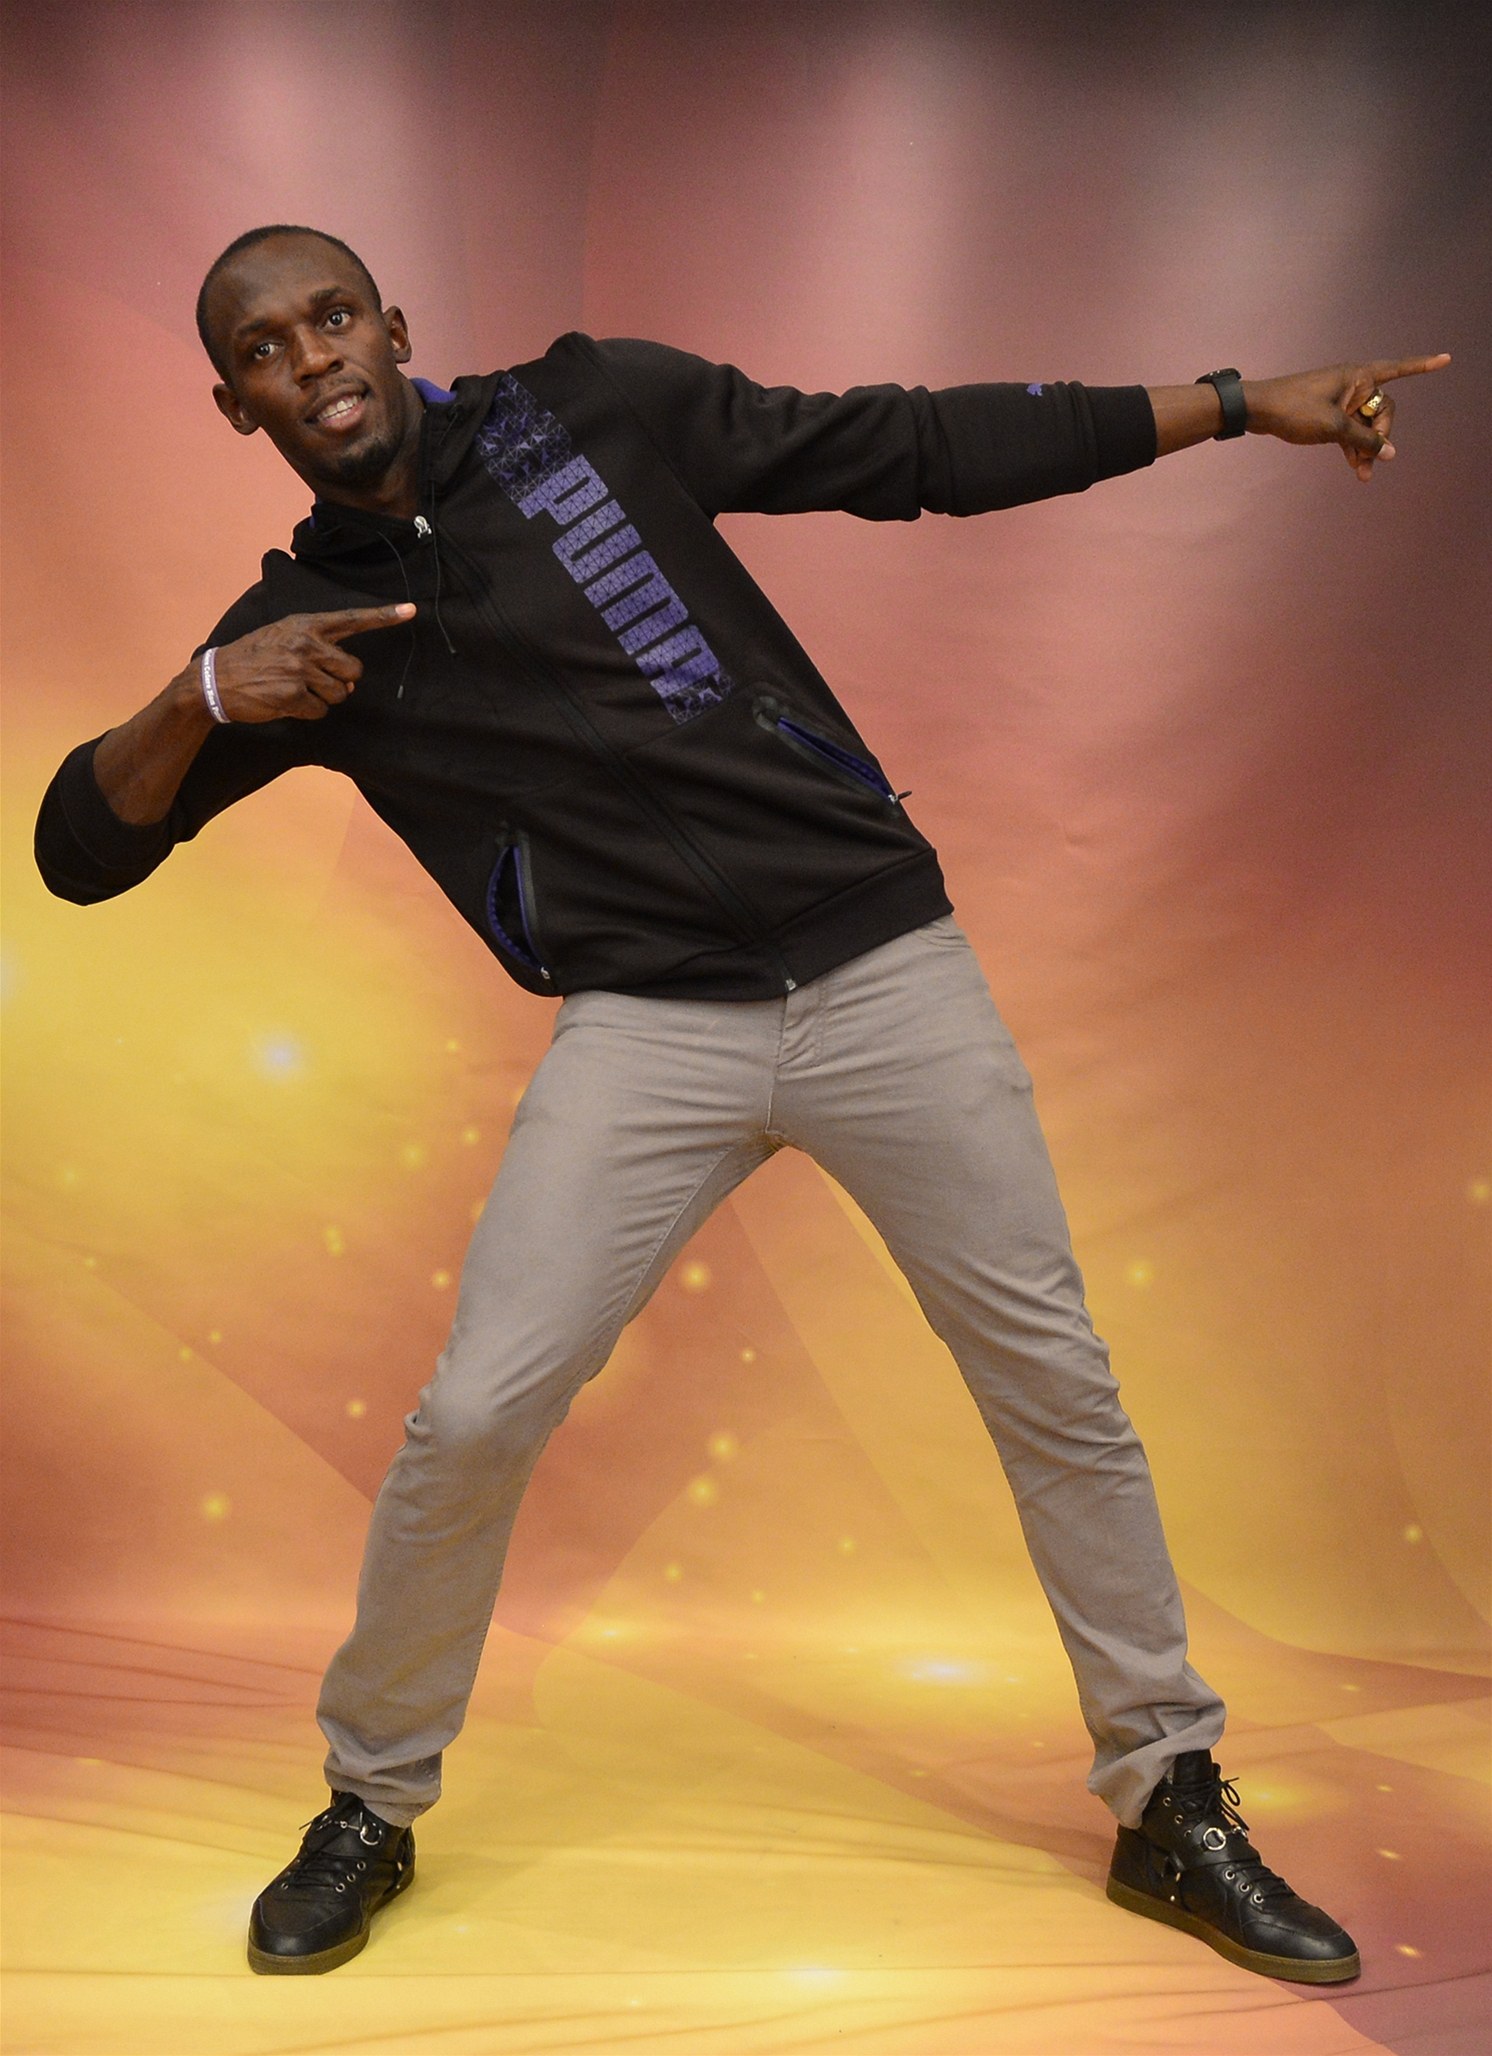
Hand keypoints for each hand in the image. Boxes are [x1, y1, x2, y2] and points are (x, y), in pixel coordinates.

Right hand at [210, 603, 415, 720]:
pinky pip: (320, 711)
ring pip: (340, 694)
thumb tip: (350, 681)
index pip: (352, 619)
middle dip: (341, 681)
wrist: (216, 678)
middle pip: (354, 670)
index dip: (384, 617)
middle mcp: (306, 643)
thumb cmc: (254, 657)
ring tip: (294, 689)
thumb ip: (318, 647)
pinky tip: (285, 702)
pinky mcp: (292, 695)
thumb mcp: (282, 635)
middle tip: (314, 680)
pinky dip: (307, 712)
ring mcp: (299, 669)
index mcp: (306, 624)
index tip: (411, 611)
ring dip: (322, 698)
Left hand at [1244, 355, 1450, 481]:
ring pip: (1364, 425)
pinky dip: (1352, 447)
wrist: (1257, 411)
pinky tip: (1356, 469)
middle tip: (1371, 458)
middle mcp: (1353, 384)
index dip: (1423, 366)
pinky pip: (1349, 430)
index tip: (1447, 360)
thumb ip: (1364, 440)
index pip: (1398, 369)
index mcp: (1358, 376)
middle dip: (1380, 435)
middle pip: (1382, 410)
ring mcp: (1340, 399)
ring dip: (1365, 448)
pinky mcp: (1328, 414)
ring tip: (1363, 476)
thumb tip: (1390, 452)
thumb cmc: (1294, 409)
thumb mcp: (1333, 427)